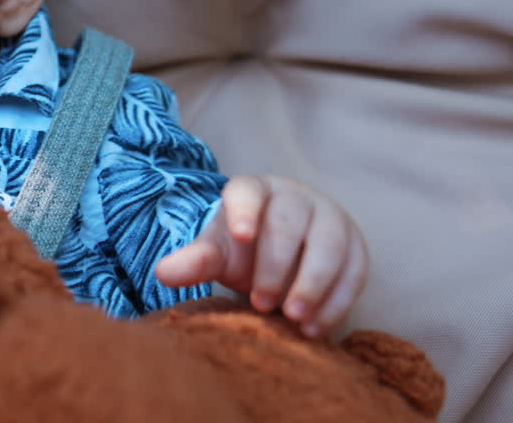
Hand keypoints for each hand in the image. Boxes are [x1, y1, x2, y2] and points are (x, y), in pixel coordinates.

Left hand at [155, 174, 368, 336]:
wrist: (283, 257)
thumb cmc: (243, 250)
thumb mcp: (217, 253)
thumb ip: (194, 261)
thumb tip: (162, 273)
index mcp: (254, 190)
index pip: (248, 191)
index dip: (245, 210)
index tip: (241, 235)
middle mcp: (295, 196)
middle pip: (289, 224)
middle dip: (276, 265)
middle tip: (261, 304)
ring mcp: (330, 217)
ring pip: (329, 245)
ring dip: (313, 284)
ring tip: (293, 317)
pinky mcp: (355, 245)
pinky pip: (355, 270)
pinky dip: (337, 301)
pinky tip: (316, 327)